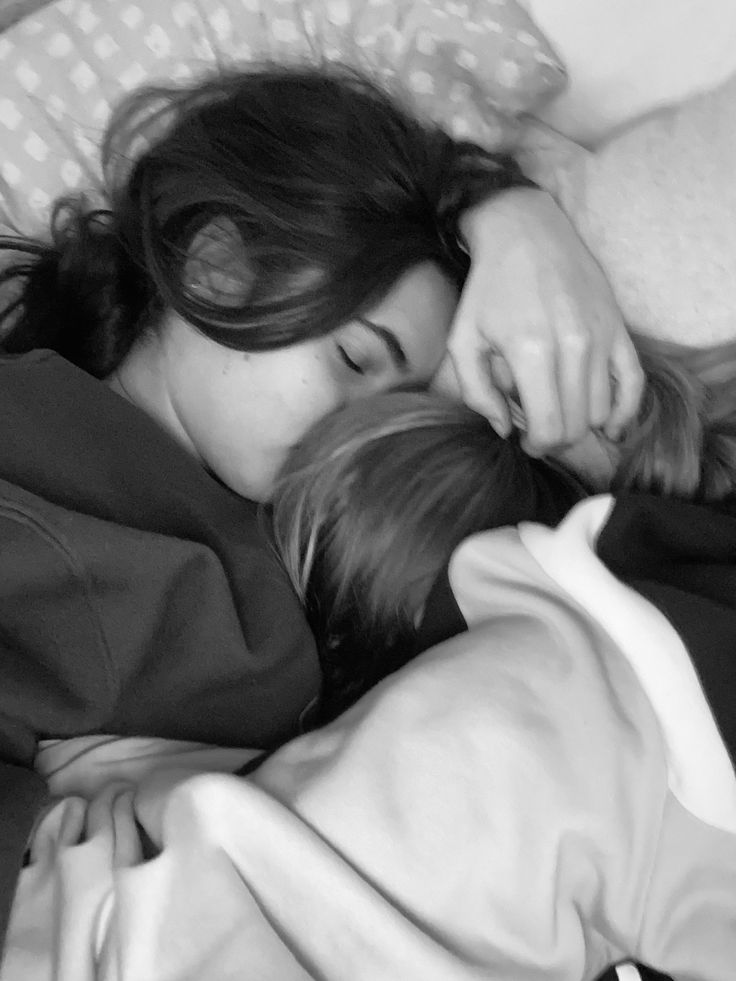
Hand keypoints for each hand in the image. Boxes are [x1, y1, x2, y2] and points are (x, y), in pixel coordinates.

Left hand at [435, 188, 643, 452]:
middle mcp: (573, 346)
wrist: (525, 231)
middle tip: (539, 429)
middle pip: (578, 425)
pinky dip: (625, 411)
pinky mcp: (619, 328)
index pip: (549, 427)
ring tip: (560, 413)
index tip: (524, 439)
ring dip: (582, 424)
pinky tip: (611, 426)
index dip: (537, 445)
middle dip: (557, 439)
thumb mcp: (464, 340)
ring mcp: (601, 337)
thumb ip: (476, 392)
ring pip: (603, 410)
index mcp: (531, 351)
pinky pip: (635, 383)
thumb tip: (503, 429)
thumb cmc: (488, 289)